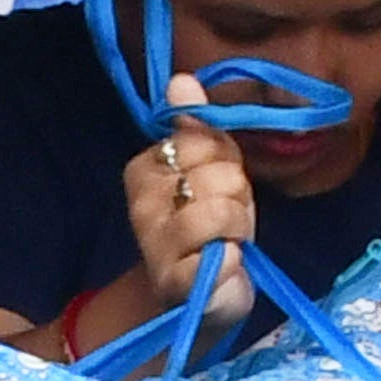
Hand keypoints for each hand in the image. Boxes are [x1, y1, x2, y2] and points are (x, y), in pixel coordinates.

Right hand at [117, 117, 252, 312]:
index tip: (217, 186)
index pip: (203, 140)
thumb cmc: (208, 230)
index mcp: (143, 169)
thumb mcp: (209, 170)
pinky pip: (221, 255)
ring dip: (239, 229)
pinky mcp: (174, 282)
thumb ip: (196, 126)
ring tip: (227, 242)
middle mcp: (141, 205)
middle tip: (226, 219)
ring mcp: (155, 245)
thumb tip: (182, 80)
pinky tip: (223, 267)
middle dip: (237, 196)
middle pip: (219, 174)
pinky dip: (233, 261)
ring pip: (221, 211)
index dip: (225, 161)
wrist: (199, 299)